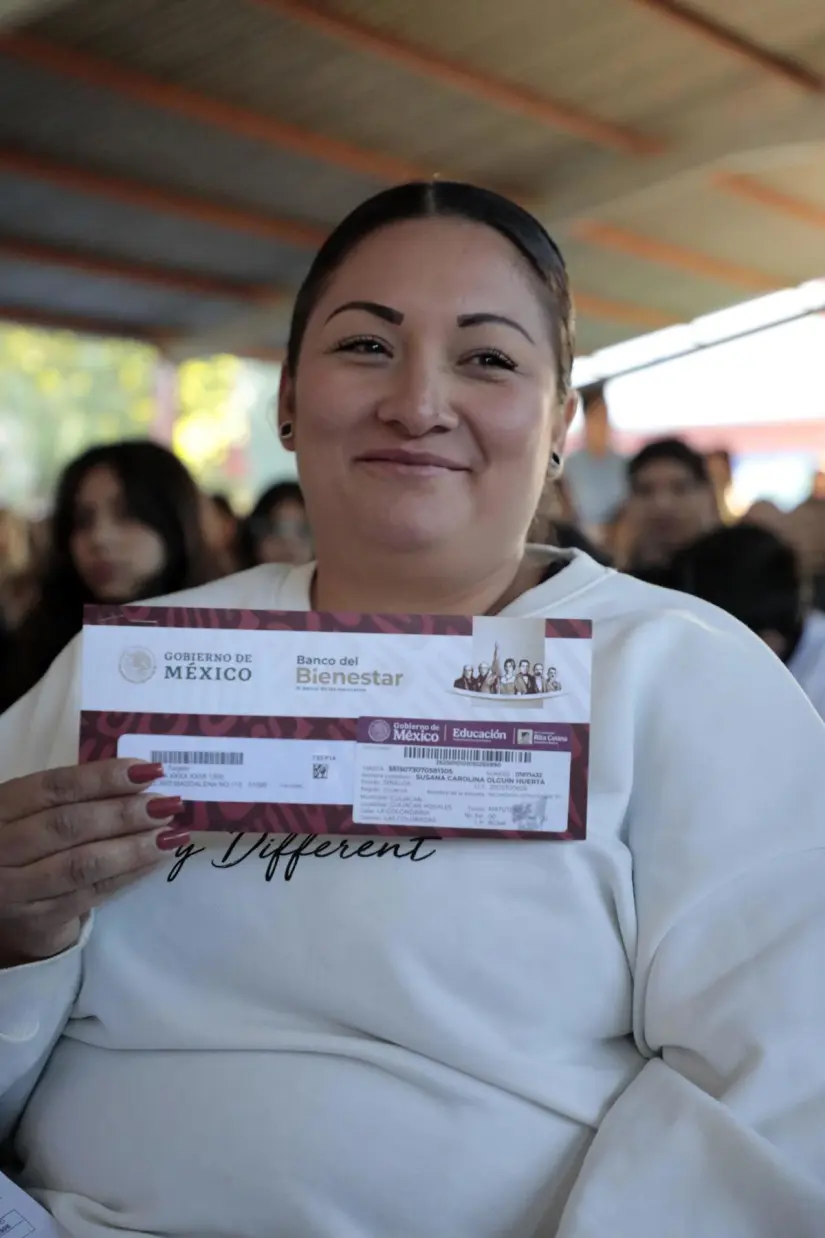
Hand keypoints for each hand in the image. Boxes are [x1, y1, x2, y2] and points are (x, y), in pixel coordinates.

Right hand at [0, 759, 187, 966]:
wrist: (3, 906)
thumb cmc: (27, 845)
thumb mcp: (32, 813)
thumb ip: (72, 796)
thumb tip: (142, 777)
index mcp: (0, 809)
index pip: (54, 787)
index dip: (103, 778)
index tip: (148, 771)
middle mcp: (1, 848)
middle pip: (68, 826)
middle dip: (124, 813)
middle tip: (167, 804)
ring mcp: (16, 889)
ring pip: (82, 865)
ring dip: (133, 847)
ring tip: (171, 834)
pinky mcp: (40, 920)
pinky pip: (92, 894)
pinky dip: (129, 874)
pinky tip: (156, 860)